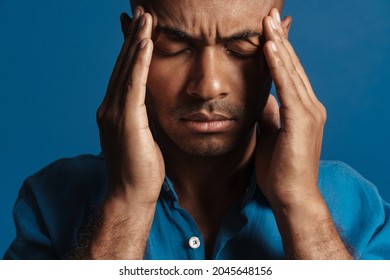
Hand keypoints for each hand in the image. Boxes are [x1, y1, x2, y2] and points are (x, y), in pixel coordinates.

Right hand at [96, 7, 164, 207]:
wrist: (132, 194)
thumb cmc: (142, 169)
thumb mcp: (144, 136)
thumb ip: (145, 116)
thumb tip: (153, 105)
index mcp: (116, 111)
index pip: (125, 73)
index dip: (133, 49)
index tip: (141, 29)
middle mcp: (110, 107)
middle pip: (123, 65)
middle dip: (133, 37)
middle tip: (141, 13)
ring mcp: (114, 113)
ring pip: (126, 69)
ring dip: (136, 41)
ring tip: (145, 17)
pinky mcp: (125, 120)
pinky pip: (133, 85)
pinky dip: (138, 62)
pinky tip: (145, 42)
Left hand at [255, 8, 351, 258]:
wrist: (291, 197)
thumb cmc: (280, 170)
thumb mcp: (271, 134)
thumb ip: (269, 114)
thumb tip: (261, 97)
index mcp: (301, 109)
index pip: (288, 73)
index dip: (278, 51)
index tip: (266, 31)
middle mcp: (309, 106)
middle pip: (291, 66)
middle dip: (278, 40)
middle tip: (268, 15)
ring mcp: (309, 112)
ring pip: (291, 71)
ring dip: (278, 45)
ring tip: (266, 22)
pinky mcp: (303, 120)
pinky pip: (288, 87)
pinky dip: (279, 65)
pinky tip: (269, 47)